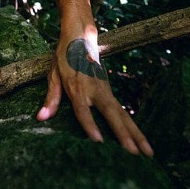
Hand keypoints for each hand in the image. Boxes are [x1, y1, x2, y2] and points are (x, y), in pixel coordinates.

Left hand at [37, 37, 153, 156]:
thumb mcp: (53, 75)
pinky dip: (134, 127)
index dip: (90, 125)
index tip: (98, 141)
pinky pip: (124, 112)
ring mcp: (105, 91)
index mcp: (77, 87)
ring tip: (149, 152)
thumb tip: (41, 117)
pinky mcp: (110, 93)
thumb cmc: (64, 57)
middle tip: (133, 153)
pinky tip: (143, 142)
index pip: (83, 110)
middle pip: (111, 114)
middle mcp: (95, 90)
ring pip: (123, 115)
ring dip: (136, 134)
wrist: (80, 36)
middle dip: (123, 134)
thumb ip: (51, 98)